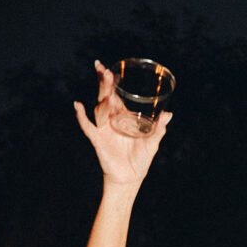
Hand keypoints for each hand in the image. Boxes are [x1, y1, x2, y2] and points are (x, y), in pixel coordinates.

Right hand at [74, 61, 170, 189]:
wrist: (130, 178)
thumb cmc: (140, 160)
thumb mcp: (152, 143)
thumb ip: (158, 129)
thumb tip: (169, 115)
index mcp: (123, 117)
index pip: (115, 95)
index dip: (111, 81)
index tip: (109, 68)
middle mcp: (111, 120)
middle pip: (105, 97)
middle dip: (104, 83)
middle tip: (102, 68)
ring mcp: (104, 129)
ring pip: (100, 109)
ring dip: (102, 100)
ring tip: (106, 92)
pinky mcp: (98, 139)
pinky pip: (87, 126)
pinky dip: (82, 117)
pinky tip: (78, 106)